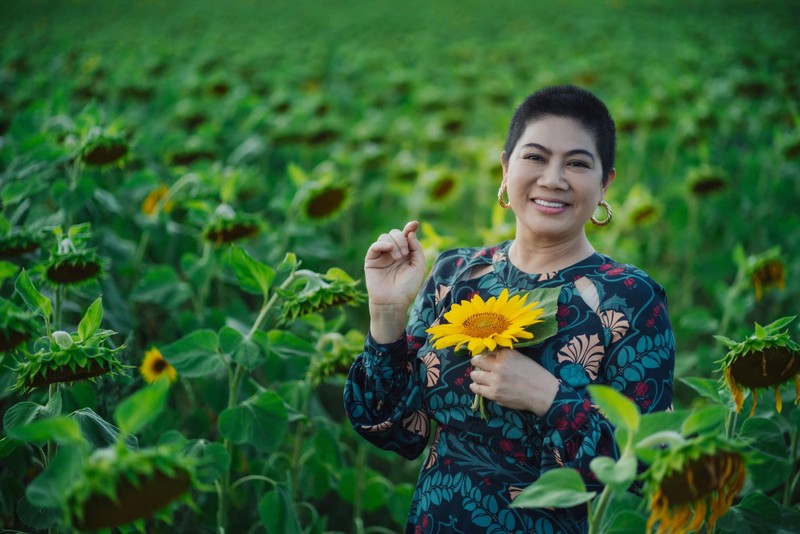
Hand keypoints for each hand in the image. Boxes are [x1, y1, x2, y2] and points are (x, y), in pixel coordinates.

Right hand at [365, 221, 426, 342]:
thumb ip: (417, 248)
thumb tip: (410, 232)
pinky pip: (375, 246)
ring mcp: (382, 255)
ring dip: (395, 244)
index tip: (414, 224)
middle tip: (406, 254)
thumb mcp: (418, 266)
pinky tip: (390, 250)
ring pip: (385, 237)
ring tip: (399, 257)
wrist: (393, 301)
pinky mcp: (371, 260)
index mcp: (405, 252)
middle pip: (395, 233)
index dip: (410, 227)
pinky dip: (383, 244)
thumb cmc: (407, 287)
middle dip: (402, 239)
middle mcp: (393, 252)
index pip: (406, 235)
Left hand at [469, 349, 558, 416]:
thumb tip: (489, 355)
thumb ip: (504, 355)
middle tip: (477, 365)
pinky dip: (475, 386)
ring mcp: (494, 380)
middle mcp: (498, 365)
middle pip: (478, 361)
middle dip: (476, 362)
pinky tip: (476, 386)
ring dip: (475, 375)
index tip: (482, 357)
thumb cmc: (534, 374)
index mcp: (505, 354)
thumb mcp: (520, 357)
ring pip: (475, 375)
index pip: (486, 351)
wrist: (542, 392)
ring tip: (477, 376)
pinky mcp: (494, 393)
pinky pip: (477, 389)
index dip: (484, 355)